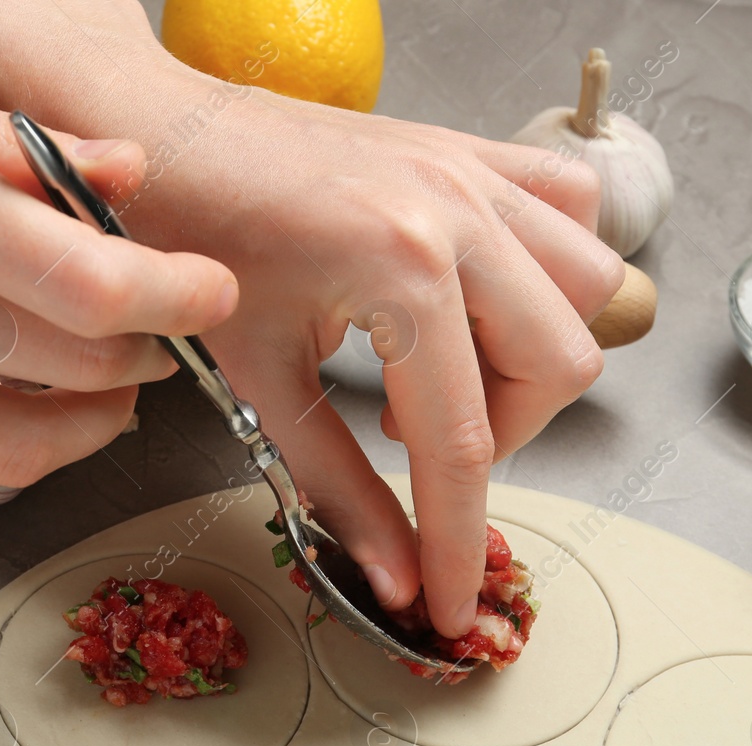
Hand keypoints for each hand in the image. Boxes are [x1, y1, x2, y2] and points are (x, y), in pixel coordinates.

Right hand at [0, 60, 236, 484]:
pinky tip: (6, 405)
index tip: (206, 292)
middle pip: (71, 371)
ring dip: (89, 425)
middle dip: (141, 356)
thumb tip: (119, 176)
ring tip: (100, 389)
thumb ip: (7, 149)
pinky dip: (4, 446)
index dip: (172, 296)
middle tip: (151, 333)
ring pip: (21, 452)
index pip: (84, 280)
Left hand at [120, 81, 622, 634]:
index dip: (457, 539)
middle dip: (501, 436)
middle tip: (422, 445)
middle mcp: (458, 213)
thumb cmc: (187, 236)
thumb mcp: (258, 375)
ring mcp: (473, 173)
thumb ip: (336, 485)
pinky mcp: (471, 150)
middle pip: (556, 367)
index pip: (460, 443)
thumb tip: (391, 577)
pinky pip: (569, 208)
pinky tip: (478, 298)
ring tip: (444, 369)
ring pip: (588, 286)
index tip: (454, 603)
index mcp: (400, 271)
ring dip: (534, 353)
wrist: (163, 135)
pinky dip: (548, 268)